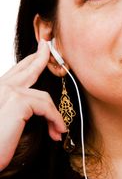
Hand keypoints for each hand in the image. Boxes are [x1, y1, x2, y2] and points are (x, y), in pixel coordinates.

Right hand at [0, 40, 66, 170]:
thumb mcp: (6, 121)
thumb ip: (17, 107)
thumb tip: (35, 105)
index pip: (16, 71)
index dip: (30, 61)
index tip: (41, 50)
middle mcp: (0, 86)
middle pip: (27, 68)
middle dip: (41, 57)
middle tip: (48, 47)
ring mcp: (7, 91)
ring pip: (42, 96)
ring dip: (54, 115)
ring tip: (58, 130)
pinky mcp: (17, 101)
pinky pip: (46, 106)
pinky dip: (55, 119)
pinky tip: (57, 131)